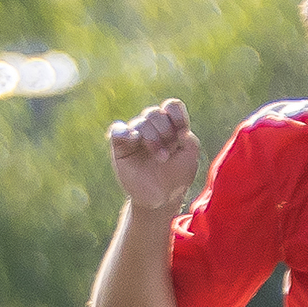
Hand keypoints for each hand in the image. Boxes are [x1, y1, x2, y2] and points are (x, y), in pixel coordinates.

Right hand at [107, 98, 200, 213]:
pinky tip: (133, 139)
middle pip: (154, 113)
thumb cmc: (176, 177)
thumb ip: (188, 139)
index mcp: (170, 126)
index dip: (176, 115)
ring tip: (161, 157)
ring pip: (140, 123)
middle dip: (164, 131)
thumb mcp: (190, 157)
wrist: (160, 199)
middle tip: (169, 153)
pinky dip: (124, 132)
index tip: (182, 132)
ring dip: (152, 138)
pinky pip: (117, 130)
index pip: (171, 107)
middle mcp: (152, 128)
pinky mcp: (121, 146)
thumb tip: (177, 129)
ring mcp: (135, 136)